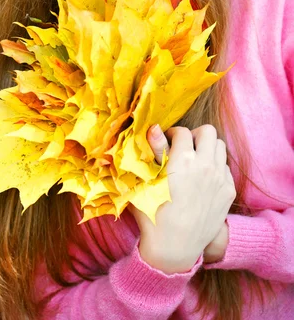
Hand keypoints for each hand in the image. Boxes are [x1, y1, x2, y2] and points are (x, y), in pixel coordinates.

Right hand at [129, 124, 235, 274]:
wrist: (174, 248)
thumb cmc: (153, 214)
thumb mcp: (147, 181)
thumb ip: (154, 151)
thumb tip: (154, 128)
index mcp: (183, 160)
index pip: (182, 132)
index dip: (172, 134)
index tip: (166, 142)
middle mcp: (206, 165)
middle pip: (208, 132)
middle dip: (195, 135)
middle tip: (184, 147)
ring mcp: (220, 178)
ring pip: (220, 147)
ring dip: (208, 148)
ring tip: (195, 160)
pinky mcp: (228, 191)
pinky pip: (226, 167)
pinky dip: (216, 166)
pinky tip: (204, 178)